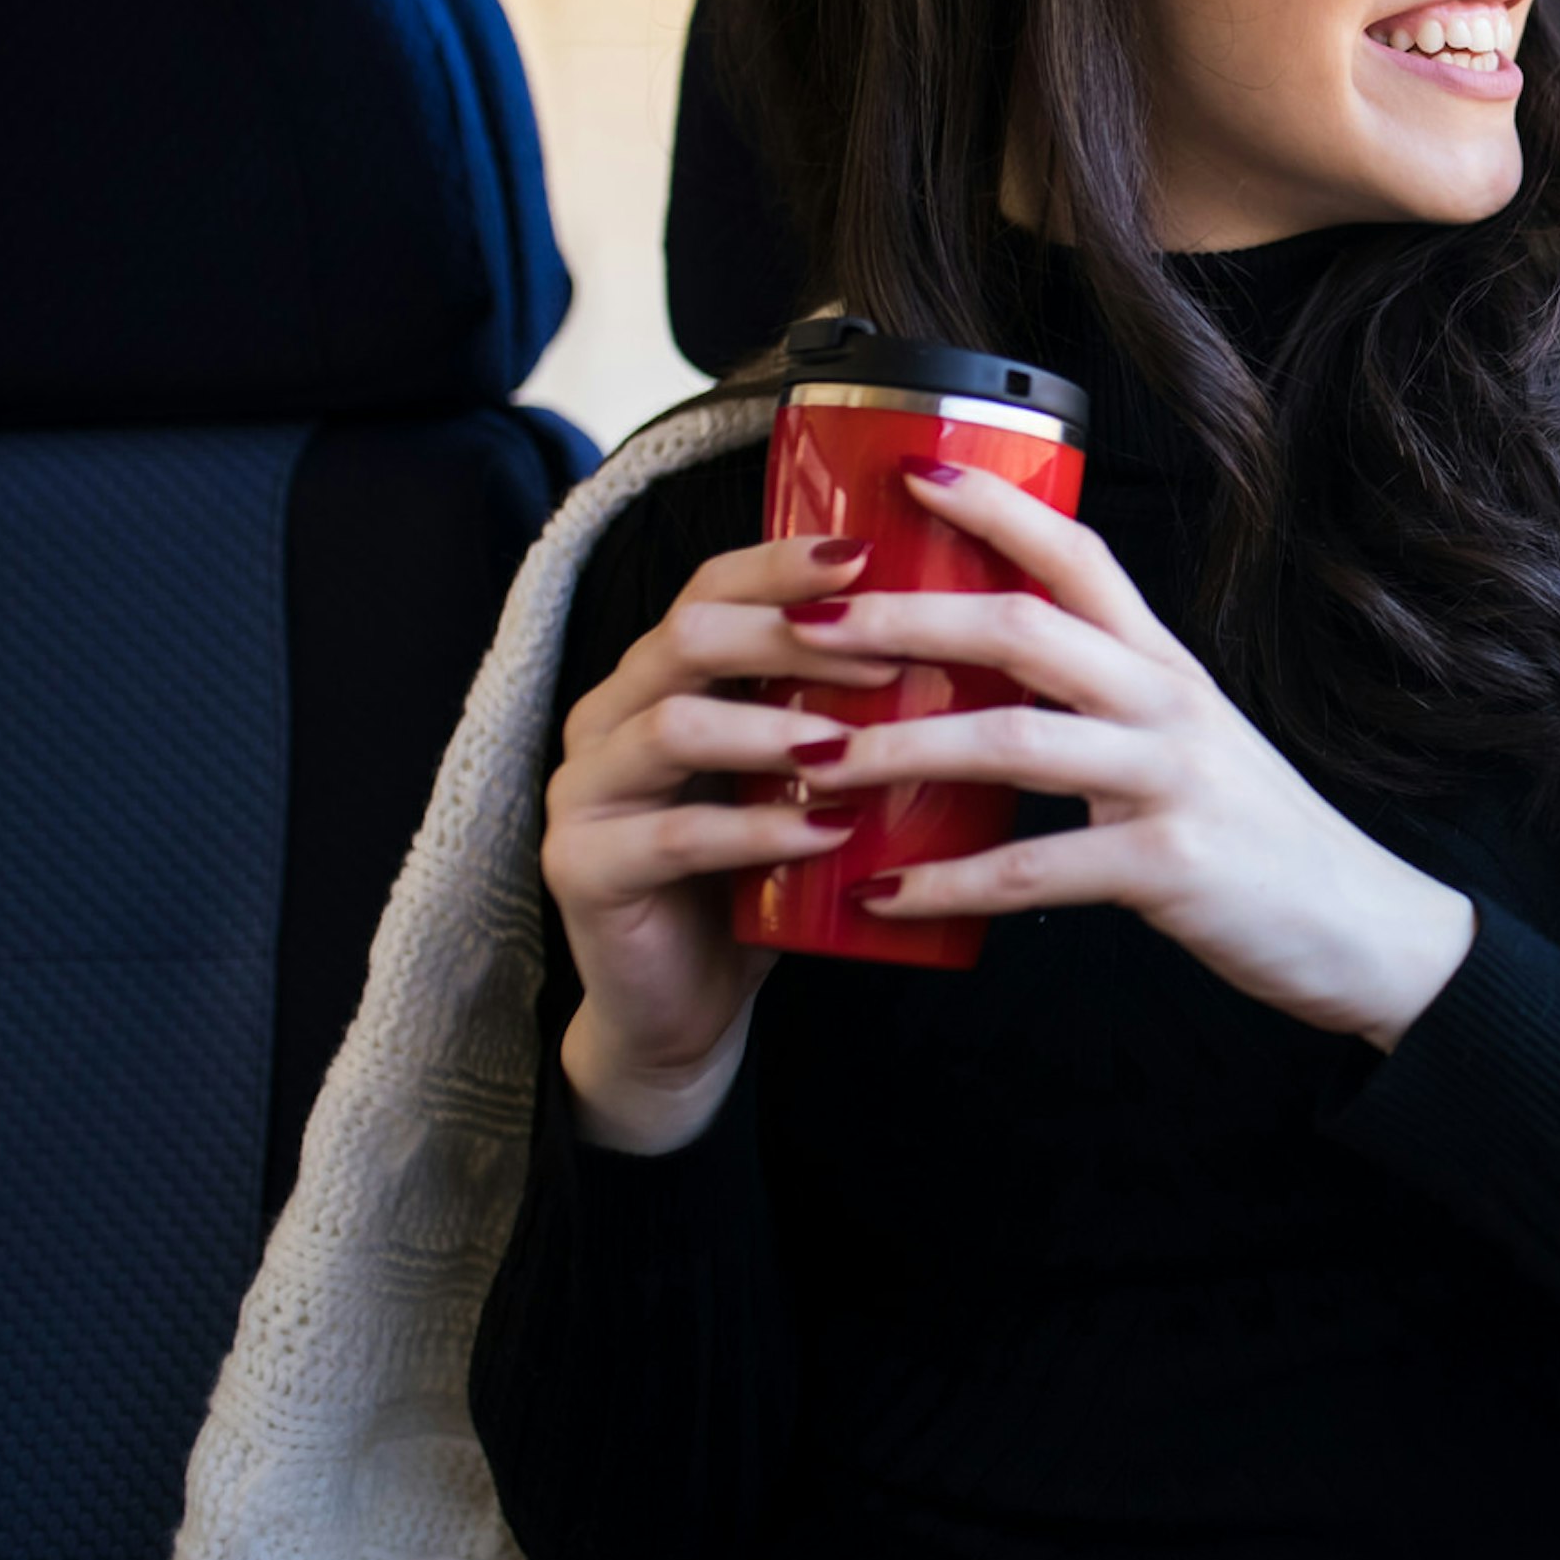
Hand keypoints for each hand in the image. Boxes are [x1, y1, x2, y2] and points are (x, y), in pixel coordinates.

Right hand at [540, 533, 890, 1150]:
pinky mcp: (581, 869)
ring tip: (855, 742)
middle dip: (792, 634)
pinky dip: (755, 831)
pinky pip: (672, 837)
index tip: (876, 556)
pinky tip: (826, 832)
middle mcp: (608, 715)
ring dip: (773, 728)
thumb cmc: (765, 875)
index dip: (787, 567)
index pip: (712, 587)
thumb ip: (848, 709)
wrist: (688, 1003)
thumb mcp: (807, 777)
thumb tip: (977, 638)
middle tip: (889, 653)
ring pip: (670, 726)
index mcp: (658, 676)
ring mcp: (582, 791)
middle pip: (687, 636)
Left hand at [780, 459, 1475, 1047]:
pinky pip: (1036, 867)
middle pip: (1025, 626)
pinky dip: (949, 882)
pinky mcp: (1170, 866)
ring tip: (815, 758)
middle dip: (906, 616)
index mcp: (1164, 663)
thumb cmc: (1253, 833)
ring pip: (1016, 738)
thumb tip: (980, 670)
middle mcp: (1167, 703)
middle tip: (807, 623)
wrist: (1360, 926)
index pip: (1079, 553)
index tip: (909, 472)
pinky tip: (882, 890)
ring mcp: (1171, 780)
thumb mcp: (1185, 737)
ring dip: (902, 745)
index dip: (997, 505)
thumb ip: (1100, 698)